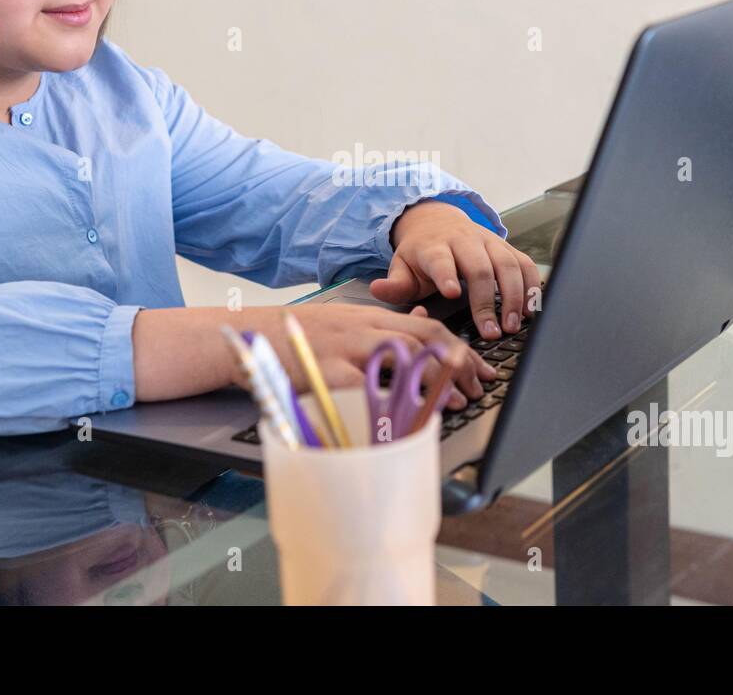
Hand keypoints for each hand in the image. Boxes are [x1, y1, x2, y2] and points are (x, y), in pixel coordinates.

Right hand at [249, 304, 494, 410]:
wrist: (251, 334)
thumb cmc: (300, 334)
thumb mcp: (347, 318)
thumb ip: (384, 322)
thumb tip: (424, 316)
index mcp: (372, 316)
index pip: (429, 326)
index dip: (461, 349)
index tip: (481, 369)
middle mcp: (364, 328)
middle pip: (425, 338)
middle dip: (459, 363)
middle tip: (478, 387)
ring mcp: (345, 349)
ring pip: (403, 358)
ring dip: (435, 382)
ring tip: (455, 402)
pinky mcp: (325, 371)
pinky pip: (364, 388)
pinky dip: (389, 403)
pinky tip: (406, 417)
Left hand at [370, 199, 541, 339]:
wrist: (438, 222)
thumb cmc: (420, 254)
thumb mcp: (402, 266)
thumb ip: (394, 283)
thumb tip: (378, 289)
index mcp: (434, 247)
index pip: (440, 259)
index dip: (447, 275)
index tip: (452, 294)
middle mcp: (464, 241)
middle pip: (479, 267)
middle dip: (487, 300)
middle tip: (491, 331)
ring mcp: (488, 242)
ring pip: (507, 264)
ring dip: (514, 296)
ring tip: (514, 325)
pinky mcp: (506, 247)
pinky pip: (525, 263)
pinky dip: (533, 285)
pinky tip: (533, 310)